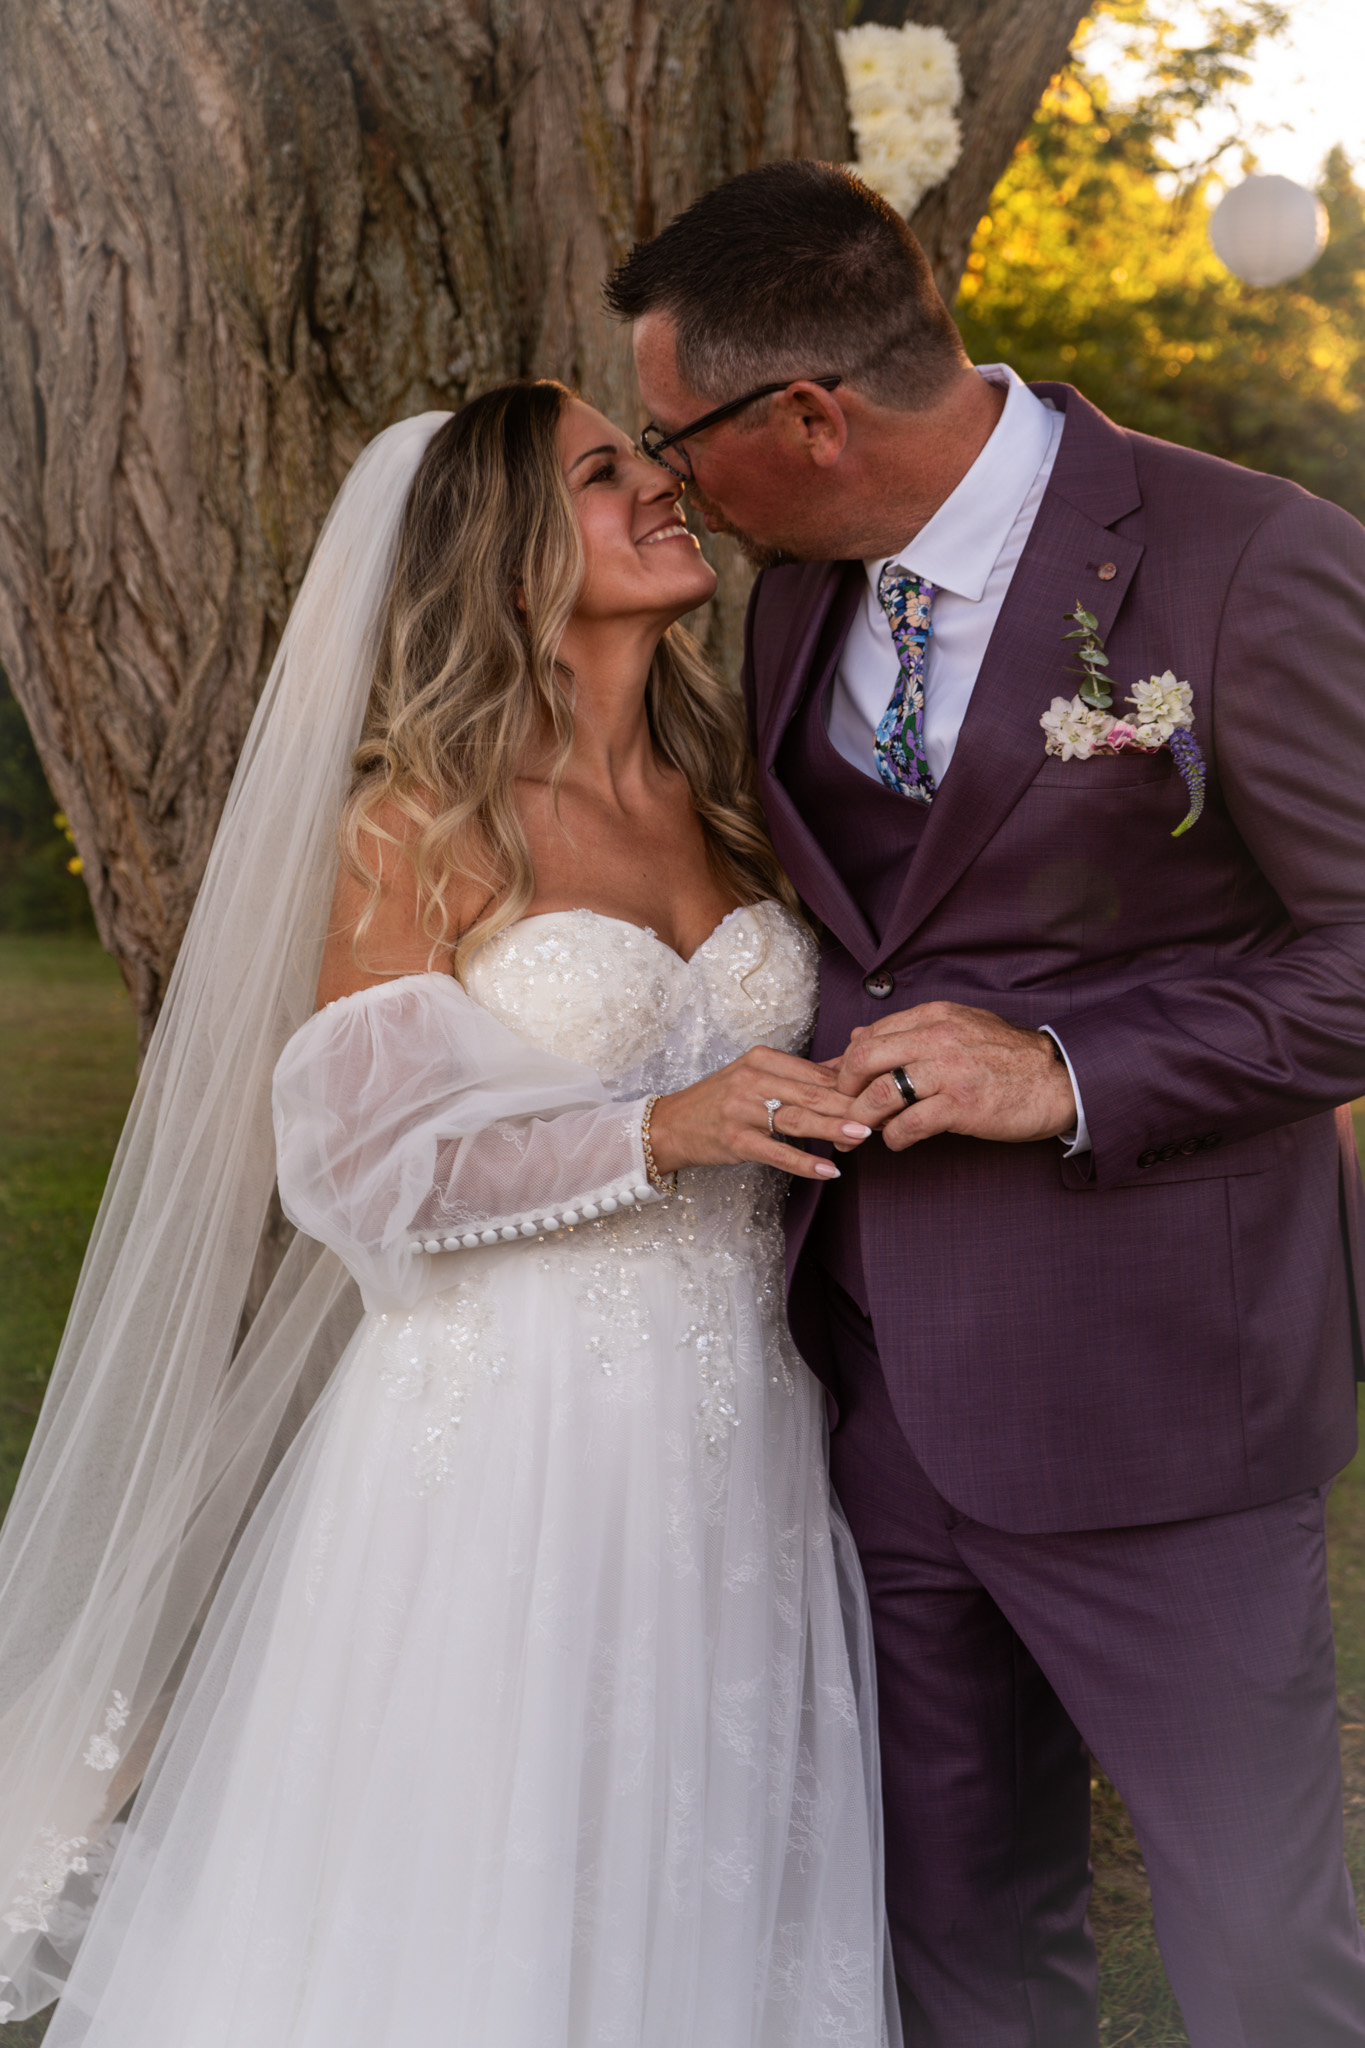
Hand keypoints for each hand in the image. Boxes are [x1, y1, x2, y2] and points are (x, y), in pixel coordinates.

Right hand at [647, 1046, 872, 1181]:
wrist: (670, 1125)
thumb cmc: (719, 1101)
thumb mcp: (755, 1077)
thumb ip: (798, 1076)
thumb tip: (847, 1071)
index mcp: (762, 1058)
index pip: (815, 1072)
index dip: (850, 1086)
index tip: (878, 1096)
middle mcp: (752, 1080)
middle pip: (811, 1093)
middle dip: (849, 1106)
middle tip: (882, 1115)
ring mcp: (742, 1111)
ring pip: (797, 1119)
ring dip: (833, 1128)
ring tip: (862, 1135)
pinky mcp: (735, 1141)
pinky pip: (777, 1153)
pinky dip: (805, 1163)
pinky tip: (829, 1170)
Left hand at [835, 1002, 1076, 1152]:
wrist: (1057, 1080)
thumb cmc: (1005, 1057)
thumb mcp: (958, 1027)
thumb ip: (908, 1031)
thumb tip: (855, 1039)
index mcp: (934, 1016)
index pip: (870, 1034)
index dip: (848, 1062)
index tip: (844, 1085)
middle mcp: (938, 1038)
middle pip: (865, 1059)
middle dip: (844, 1088)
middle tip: (843, 1108)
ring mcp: (950, 1071)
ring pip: (881, 1093)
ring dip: (862, 1118)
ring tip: (862, 1132)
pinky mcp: (962, 1105)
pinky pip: (909, 1124)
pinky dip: (894, 1138)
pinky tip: (897, 1141)